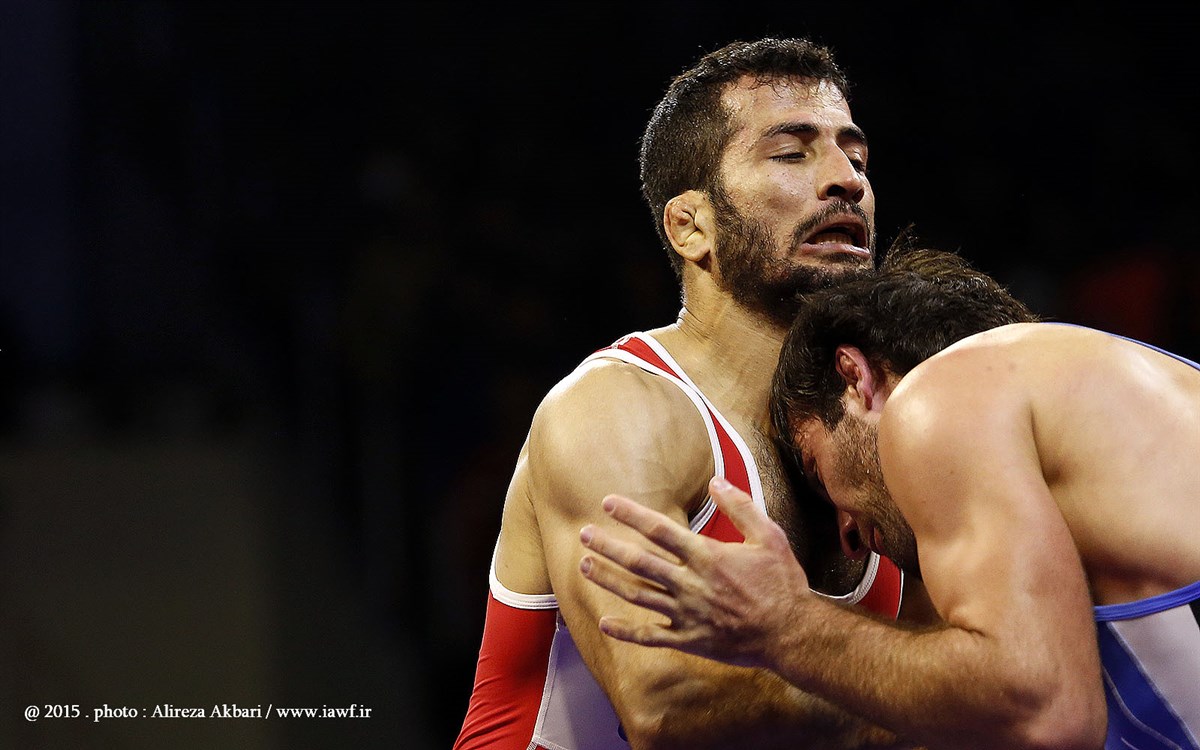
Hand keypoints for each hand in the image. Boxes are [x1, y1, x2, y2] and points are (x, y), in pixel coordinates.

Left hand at [579, 476, 811, 668]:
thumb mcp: (769, 536)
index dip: (631, 514)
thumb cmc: (782, 583)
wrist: (792, 634)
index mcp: (708, 556)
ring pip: (638, 596)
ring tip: (585, 566)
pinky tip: (604, 624)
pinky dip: (626, 632)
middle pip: (639, 561)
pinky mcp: (690, 640)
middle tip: (584, 534)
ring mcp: (688, 614)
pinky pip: (651, 637)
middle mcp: (691, 584)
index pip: (660, 530)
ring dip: (609, 580)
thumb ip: (741, 507)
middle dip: (608, 546)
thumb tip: (716, 481)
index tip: (607, 502)